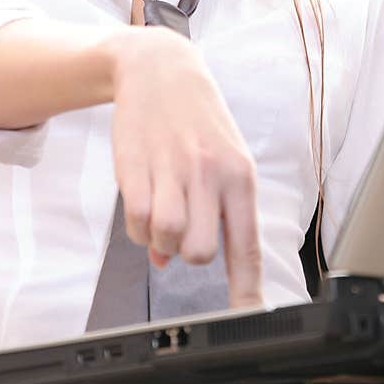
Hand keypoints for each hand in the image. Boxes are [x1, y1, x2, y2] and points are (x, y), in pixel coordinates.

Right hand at [106, 26, 263, 309]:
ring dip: (161, 241)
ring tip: (162, 216)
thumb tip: (169, 258)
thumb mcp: (218, 158)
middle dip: (189, 252)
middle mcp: (210, 174)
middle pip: (201, 251)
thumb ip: (207, 209)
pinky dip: (138, 229)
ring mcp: (171, 170)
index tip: (248, 316)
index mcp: (239, 175)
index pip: (246, 245)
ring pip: (167, 239)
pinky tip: (142, 208)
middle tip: (184, 229)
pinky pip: (136, 222)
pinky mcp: (135, 167)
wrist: (159, 67)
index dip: (246, 288)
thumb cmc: (196, 117)